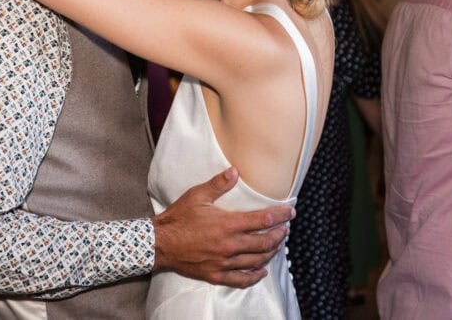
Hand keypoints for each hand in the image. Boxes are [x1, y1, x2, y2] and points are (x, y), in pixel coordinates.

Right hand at [153, 168, 293, 288]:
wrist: (160, 244)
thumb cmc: (178, 218)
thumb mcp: (197, 196)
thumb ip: (219, 184)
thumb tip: (235, 171)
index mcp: (228, 224)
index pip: (263, 220)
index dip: (280, 216)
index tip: (290, 212)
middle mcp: (230, 245)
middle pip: (265, 242)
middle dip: (279, 235)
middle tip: (286, 229)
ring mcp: (224, 262)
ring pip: (257, 260)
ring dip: (271, 253)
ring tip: (277, 246)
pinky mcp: (217, 275)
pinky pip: (242, 279)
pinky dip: (255, 276)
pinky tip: (261, 271)